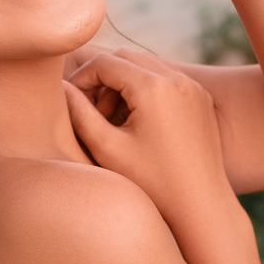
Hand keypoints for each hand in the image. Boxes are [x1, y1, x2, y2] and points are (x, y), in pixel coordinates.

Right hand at [63, 48, 240, 234]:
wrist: (201, 206)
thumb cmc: (152, 184)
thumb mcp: (108, 149)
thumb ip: (79, 113)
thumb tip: (62, 88)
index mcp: (154, 87)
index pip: (105, 62)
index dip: (82, 78)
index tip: (72, 101)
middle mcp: (178, 79)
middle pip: (126, 57)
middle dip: (103, 78)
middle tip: (93, 111)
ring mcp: (194, 87)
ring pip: (147, 66)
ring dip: (124, 83)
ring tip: (114, 120)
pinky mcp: (201, 99)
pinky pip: (167, 80)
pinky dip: (146, 90)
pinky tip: (138, 124)